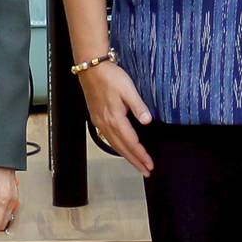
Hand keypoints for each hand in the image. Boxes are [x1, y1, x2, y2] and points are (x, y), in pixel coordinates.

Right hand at [78, 59, 154, 175]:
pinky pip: (108, 138)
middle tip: (146, 172)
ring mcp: (100, 122)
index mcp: (115, 118)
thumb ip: (138, 106)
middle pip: (122, 148)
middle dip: (135, 161)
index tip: (150, 165)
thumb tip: (147, 121)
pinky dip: (117, 147)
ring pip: (114, 145)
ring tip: (136, 164)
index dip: (141, 155)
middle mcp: (106, 124)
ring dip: (126, 156)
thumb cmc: (110, 77)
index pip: (131, 142)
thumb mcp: (128, 89)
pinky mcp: (96, 118)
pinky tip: (121, 148)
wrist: (91, 69)